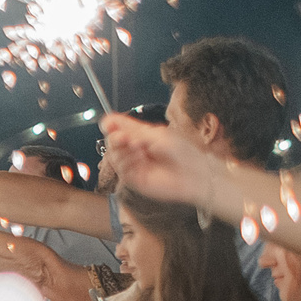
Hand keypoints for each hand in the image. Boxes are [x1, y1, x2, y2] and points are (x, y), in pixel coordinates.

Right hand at [99, 112, 218, 208]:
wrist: (193, 173)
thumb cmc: (182, 151)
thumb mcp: (156, 134)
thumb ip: (132, 129)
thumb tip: (109, 120)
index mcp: (142, 136)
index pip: (119, 129)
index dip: (111, 125)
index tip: (106, 123)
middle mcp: (135, 150)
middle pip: (113, 143)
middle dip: (115, 138)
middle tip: (123, 137)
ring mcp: (134, 165)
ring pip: (115, 156)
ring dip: (123, 151)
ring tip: (138, 149)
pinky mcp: (134, 180)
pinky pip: (121, 170)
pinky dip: (127, 163)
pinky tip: (138, 159)